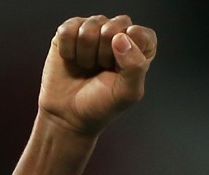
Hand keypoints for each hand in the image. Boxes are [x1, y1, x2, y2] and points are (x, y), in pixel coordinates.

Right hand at [38, 15, 156, 135]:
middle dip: (105, 54)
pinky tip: (72, 60)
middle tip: (101, 70)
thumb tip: (121, 38)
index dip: (128, 51)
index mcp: (138, 48)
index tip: (119, 69)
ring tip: (87, 67)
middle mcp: (117, 35)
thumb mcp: (127, 93)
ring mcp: (93, 31)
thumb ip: (135, 66)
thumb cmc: (101, 104)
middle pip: (113, 27)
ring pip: (90, 27)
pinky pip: (68, 30)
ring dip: (86, 54)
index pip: (140, 33)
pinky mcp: (70, 31)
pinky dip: (68, 50)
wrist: (69, 114)